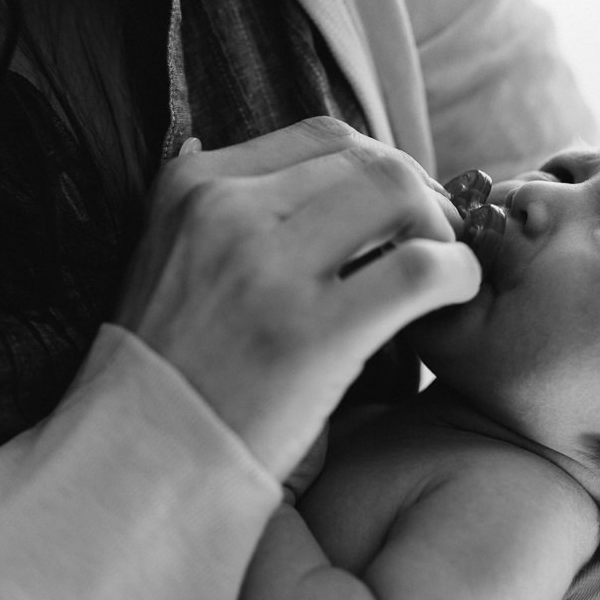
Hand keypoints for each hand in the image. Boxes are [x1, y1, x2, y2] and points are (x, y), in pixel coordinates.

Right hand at [115, 118, 480, 477]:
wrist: (142, 461)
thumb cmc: (169, 370)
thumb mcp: (164, 260)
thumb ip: (216, 208)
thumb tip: (270, 155)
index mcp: (191, 185)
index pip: (322, 138)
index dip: (379, 169)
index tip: (396, 213)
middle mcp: (225, 211)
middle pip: (368, 159)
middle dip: (419, 195)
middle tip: (436, 241)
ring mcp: (267, 270)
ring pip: (398, 195)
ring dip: (440, 229)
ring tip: (443, 269)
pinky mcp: (311, 334)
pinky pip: (419, 270)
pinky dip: (456, 274)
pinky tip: (454, 297)